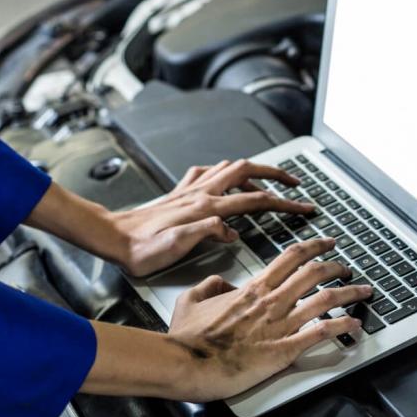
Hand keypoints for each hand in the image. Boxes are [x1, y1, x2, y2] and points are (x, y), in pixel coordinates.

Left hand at [26, 160, 315, 277]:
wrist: (113, 238)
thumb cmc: (141, 249)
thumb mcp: (176, 247)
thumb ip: (207, 234)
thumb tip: (232, 230)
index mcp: (206, 208)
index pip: (255, 200)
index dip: (284, 203)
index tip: (303, 207)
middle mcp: (200, 193)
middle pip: (247, 171)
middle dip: (275, 174)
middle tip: (293, 182)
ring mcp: (190, 190)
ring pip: (229, 167)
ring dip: (253, 169)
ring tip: (267, 179)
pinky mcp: (179, 192)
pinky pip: (206, 172)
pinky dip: (222, 172)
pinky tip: (223, 179)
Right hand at [166, 238, 371, 400]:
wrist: (187, 363)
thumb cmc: (188, 338)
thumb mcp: (191, 299)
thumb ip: (209, 285)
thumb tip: (221, 282)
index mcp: (253, 289)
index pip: (291, 257)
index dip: (314, 246)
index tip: (327, 243)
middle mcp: (271, 302)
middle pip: (314, 274)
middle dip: (337, 266)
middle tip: (348, 266)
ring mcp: (280, 325)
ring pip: (325, 299)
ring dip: (349, 293)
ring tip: (364, 290)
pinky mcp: (284, 350)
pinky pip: (321, 333)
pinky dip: (342, 326)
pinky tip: (355, 324)